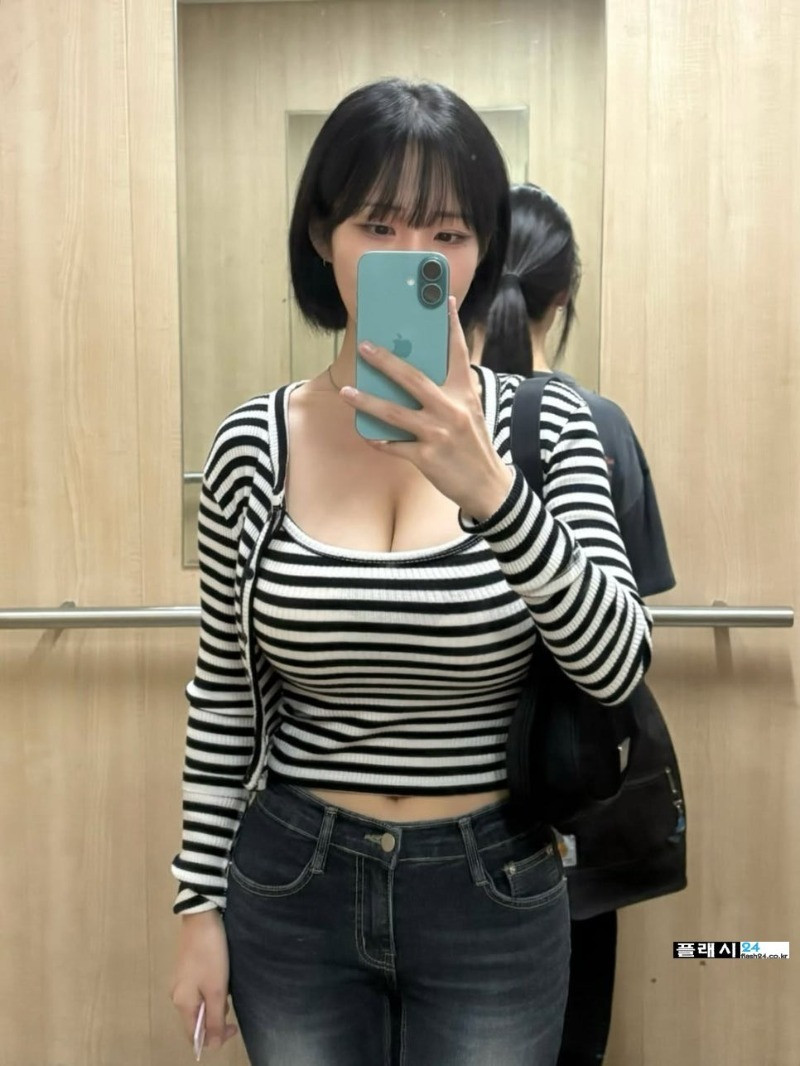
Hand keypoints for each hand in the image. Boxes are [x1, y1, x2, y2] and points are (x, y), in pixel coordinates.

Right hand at [170, 910, 238, 1053]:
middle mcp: (177, 995)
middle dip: (216, 1018)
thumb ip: (214, 1018)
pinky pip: (199, 989)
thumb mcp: (216, 989)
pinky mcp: (187, 968)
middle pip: (197, 1019)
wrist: (202, 917)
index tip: (233, 1025)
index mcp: (182, 1003)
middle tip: (232, 1002)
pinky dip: (212, 989)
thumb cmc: (210, 955)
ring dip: (215, 1002)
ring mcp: (180, 981)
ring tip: (228, 986)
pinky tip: (221, 976)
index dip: (214, 1037)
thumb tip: (211, 1046)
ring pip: (200, 1003)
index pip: (194, 1034)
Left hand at [340, 297, 513, 519]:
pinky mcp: (427, 457)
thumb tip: (416, 377)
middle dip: (386, 361)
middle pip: (413, 378)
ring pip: (395, 413)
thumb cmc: (474, 446)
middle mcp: (451, 409)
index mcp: (465, 393)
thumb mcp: (469, 412)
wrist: (489, 486)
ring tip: (347, 392)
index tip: (443, 300)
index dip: (451, 325)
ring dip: (367, 401)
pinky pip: (395, 446)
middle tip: (365, 347)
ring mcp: (438, 433)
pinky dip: (380, 440)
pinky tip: (367, 434)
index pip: (458, 352)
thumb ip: (449, 393)